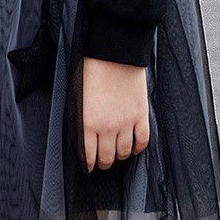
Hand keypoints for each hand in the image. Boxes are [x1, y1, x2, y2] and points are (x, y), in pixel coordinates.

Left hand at [82, 56, 149, 171]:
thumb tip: (80, 136)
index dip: (89, 164)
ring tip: (118, 154)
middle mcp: (107, 128)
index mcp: (87, 123)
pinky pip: (142, 140)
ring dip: (121, 156)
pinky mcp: (141, 115)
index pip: (88, 155)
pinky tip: (135, 147)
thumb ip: (78, 119)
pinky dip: (139, 148)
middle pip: (107, 157)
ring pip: (125, 152)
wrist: (115, 53)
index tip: (90, 166)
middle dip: (104, 163)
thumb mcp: (76, 97)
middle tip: (104, 162)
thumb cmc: (92, 70)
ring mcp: (126, 123)